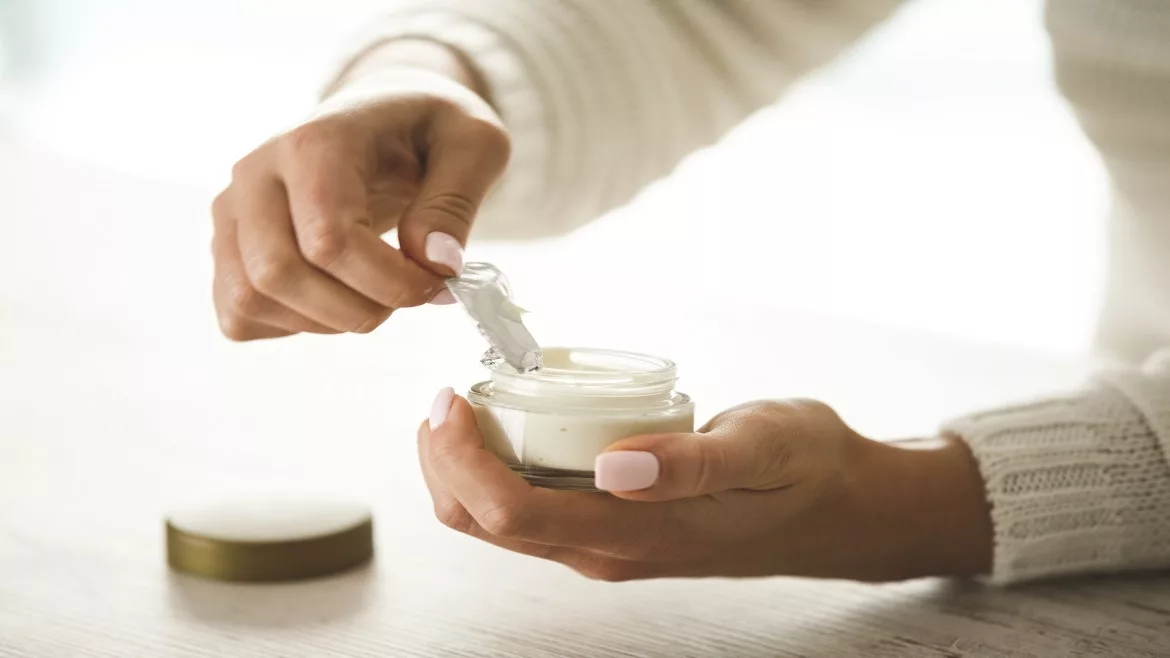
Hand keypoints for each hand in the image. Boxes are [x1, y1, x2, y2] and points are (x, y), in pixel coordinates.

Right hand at [211, 42, 509, 339]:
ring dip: (326, 322)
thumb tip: (435, 263)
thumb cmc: (429, 130)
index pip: (328, 239)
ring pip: (249, 299)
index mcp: (314, 142)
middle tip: (407, 296)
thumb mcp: (474, 143)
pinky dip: (292, 327)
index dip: (390, 282)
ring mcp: (233, 210)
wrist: (387, 117)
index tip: (439, 283)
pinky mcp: (227, 245)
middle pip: (278, 273)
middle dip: (357, 308)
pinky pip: (238, 314)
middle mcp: (256, 173)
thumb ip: (455, 202)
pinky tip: (337, 299)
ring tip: (376, 296)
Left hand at [418, 390, 992, 581]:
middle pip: (486, 522)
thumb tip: (616, 467)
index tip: (449, 400)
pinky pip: (534, 506)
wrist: (839, 506)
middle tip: (446, 395)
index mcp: (633, 535)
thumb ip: (691, 462)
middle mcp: (607, 550)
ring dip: (466, 467)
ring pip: (503, 519)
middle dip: (446, 464)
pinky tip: (512, 423)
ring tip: (467, 403)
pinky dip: (501, 467)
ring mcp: (609, 543)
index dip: (460, 460)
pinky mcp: (616, 525)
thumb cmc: (804, 471)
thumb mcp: (761, 450)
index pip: (509, 514)